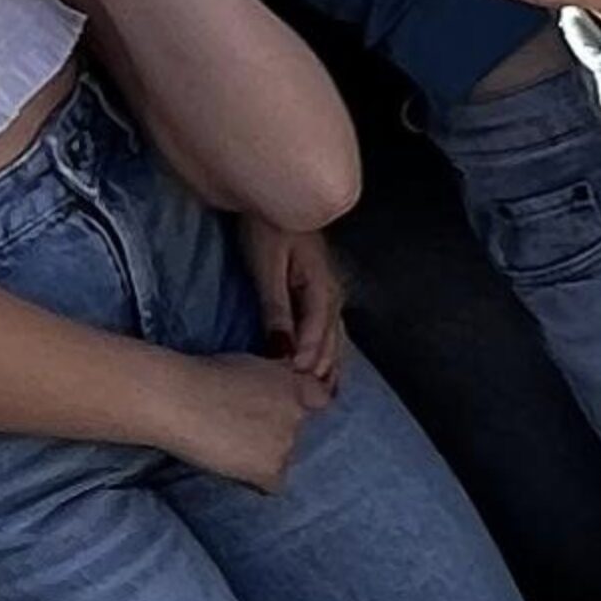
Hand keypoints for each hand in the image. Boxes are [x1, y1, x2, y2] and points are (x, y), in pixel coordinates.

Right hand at [144, 348, 330, 492]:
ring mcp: (287, 443)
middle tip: (243, 433)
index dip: (300, 407)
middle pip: (299, 433)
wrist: (177, 399)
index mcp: (293, 382)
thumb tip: (270, 386)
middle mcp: (297, 413)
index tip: (281, 414)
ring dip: (266, 457)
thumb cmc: (198, 375)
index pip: (319, 399)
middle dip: (278, 435)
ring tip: (230, 450)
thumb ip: (270, 376)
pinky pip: (273, 484)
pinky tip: (233, 469)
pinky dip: (256, 480)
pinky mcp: (272, 469)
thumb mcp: (245, 362)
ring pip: (285, 458)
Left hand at [240, 219, 347, 393]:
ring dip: (328, 366)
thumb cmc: (266, 228)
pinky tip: (322, 369)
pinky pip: (327, 330)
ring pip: (334, 339)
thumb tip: (283, 351)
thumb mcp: (267, 267)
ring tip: (321, 396)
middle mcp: (332, 294)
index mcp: (322, 288)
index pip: (317, 336)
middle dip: (321, 371)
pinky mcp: (319, 292)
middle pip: (331, 342)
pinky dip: (326, 352)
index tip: (293, 386)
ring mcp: (329, 293)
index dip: (306, 362)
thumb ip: (276, 308)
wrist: (273, 198)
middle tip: (309, 401)